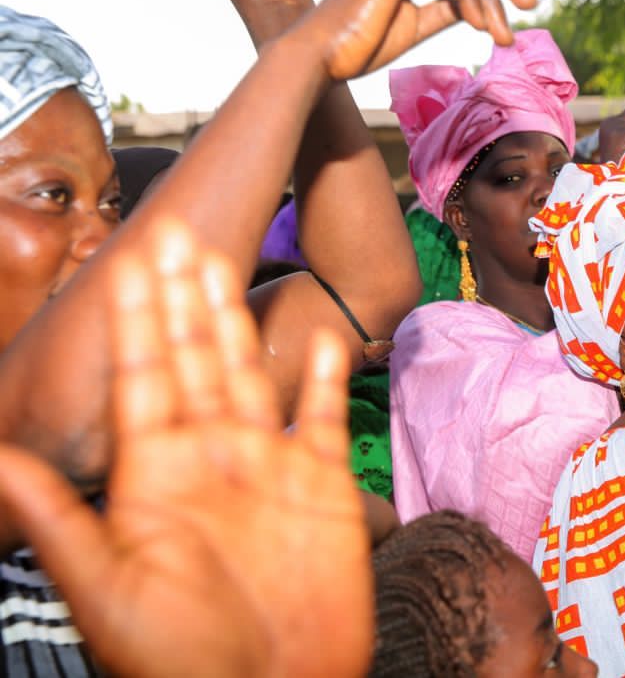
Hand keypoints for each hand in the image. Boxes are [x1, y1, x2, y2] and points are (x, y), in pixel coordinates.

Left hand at [0, 220, 371, 677]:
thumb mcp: (105, 591)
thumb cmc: (179, 660)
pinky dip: (322, 378)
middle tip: (174, 232)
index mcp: (156, 474)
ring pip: (249, 374)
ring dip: (237, 319)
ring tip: (224, 264)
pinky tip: (319, 338)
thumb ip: (59, 516)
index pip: (144, 378)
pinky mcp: (323, 486)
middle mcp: (211, 458)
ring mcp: (269, 467)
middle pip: (195, 360)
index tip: (130, 264)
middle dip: (181, 298)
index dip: (138, 320)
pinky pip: (323, 418)